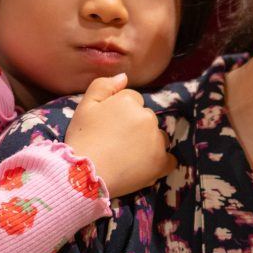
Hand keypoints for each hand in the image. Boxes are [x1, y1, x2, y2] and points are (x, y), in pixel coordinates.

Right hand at [64, 73, 174, 196]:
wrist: (84, 174)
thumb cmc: (82, 138)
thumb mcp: (85, 106)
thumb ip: (103, 86)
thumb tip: (124, 77)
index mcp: (130, 102)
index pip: (132, 100)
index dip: (119, 112)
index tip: (108, 125)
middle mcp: (148, 118)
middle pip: (146, 117)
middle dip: (135, 126)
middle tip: (115, 141)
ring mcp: (157, 141)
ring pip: (158, 136)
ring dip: (148, 142)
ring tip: (127, 155)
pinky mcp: (161, 163)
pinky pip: (169, 159)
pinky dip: (160, 162)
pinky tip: (145, 166)